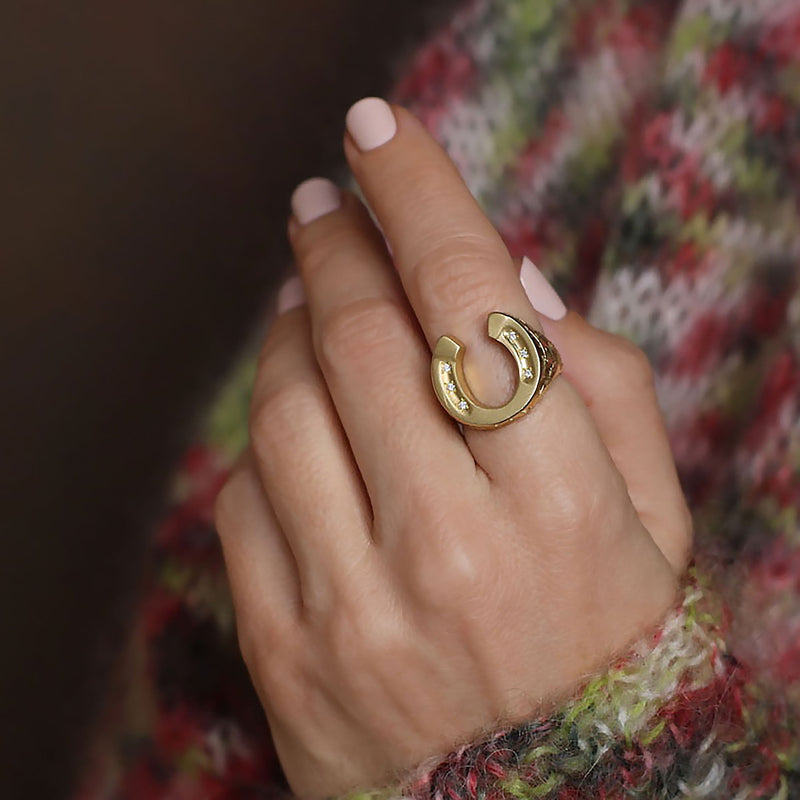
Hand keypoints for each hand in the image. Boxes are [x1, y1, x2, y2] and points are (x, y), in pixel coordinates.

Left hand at [214, 98, 691, 798]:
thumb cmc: (609, 654)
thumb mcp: (654, 526)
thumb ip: (598, 389)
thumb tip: (505, 274)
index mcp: (566, 512)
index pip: (474, 301)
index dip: (420, 192)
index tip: (378, 129)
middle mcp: (454, 556)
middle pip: (360, 339)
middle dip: (334, 245)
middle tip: (324, 206)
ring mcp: (357, 614)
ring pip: (284, 411)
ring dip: (288, 331)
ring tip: (308, 303)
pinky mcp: (289, 658)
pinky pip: (244, 505)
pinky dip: (266, 443)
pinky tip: (299, 427)